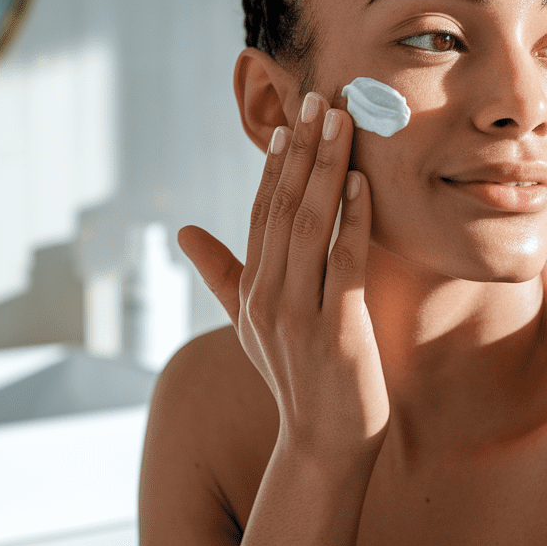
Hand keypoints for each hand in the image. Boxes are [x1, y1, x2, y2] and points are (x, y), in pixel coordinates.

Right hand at [178, 91, 388, 456]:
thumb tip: (183, 232)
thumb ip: (221, 275)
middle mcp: (267, 298)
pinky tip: (363, 184)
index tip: (290, 123)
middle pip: (283, 208)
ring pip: (310, 225)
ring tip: (343, 123)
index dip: (275, 167)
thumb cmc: (295, 380)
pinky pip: (345, 263)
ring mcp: (299, 314)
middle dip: (303, 151)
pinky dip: (353, 220)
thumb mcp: (249, 325)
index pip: (260, 214)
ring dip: (327, 170)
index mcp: (251, 292)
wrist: (323, 445)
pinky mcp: (337, 330)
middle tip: (321, 100)